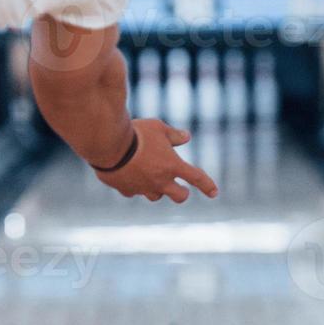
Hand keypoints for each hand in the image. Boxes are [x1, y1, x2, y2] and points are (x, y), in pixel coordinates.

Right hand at [94, 120, 218, 202]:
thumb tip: (186, 137)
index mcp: (173, 166)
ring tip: (151, 178)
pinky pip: (133, 192)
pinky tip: (129, 176)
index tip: (214, 193)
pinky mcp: (126, 190)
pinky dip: (134, 186)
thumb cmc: (136, 133)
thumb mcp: (158, 127)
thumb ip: (173, 135)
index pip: (196, 178)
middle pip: (179, 196)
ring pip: (155, 197)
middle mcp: (160, 181)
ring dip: (157, 190)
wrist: (109, 145)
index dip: (207, 185)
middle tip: (180, 189)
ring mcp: (143, 188)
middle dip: (182, 193)